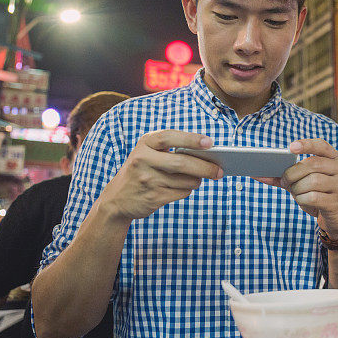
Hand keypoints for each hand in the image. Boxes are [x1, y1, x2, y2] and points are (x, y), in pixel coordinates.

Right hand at [98, 130, 222, 222]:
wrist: (116, 199)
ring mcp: (147, 179)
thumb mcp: (148, 154)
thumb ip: (171, 151)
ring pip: (186, 180)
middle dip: (206, 167)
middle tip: (220, 170)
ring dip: (197, 180)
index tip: (210, 143)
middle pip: (183, 162)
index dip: (191, 139)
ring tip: (199, 178)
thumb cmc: (142, 170)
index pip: (170, 137)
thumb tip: (207, 155)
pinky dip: (187, 190)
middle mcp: (143, 159)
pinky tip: (184, 187)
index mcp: (145, 143)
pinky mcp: (153, 197)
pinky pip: (182, 193)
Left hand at [255, 139, 337, 237]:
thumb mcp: (302, 182)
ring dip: (297, 188)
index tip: (290, 148)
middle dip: (293, 173)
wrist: (336, 217)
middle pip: (312, 164)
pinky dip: (302, 200)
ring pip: (312, 181)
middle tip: (284, 181)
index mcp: (334, 158)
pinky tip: (303, 201)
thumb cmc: (316, 194)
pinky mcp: (337, 202)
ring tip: (295, 192)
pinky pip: (313, 197)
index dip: (307, 145)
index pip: (322, 145)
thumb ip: (283, 176)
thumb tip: (256, 175)